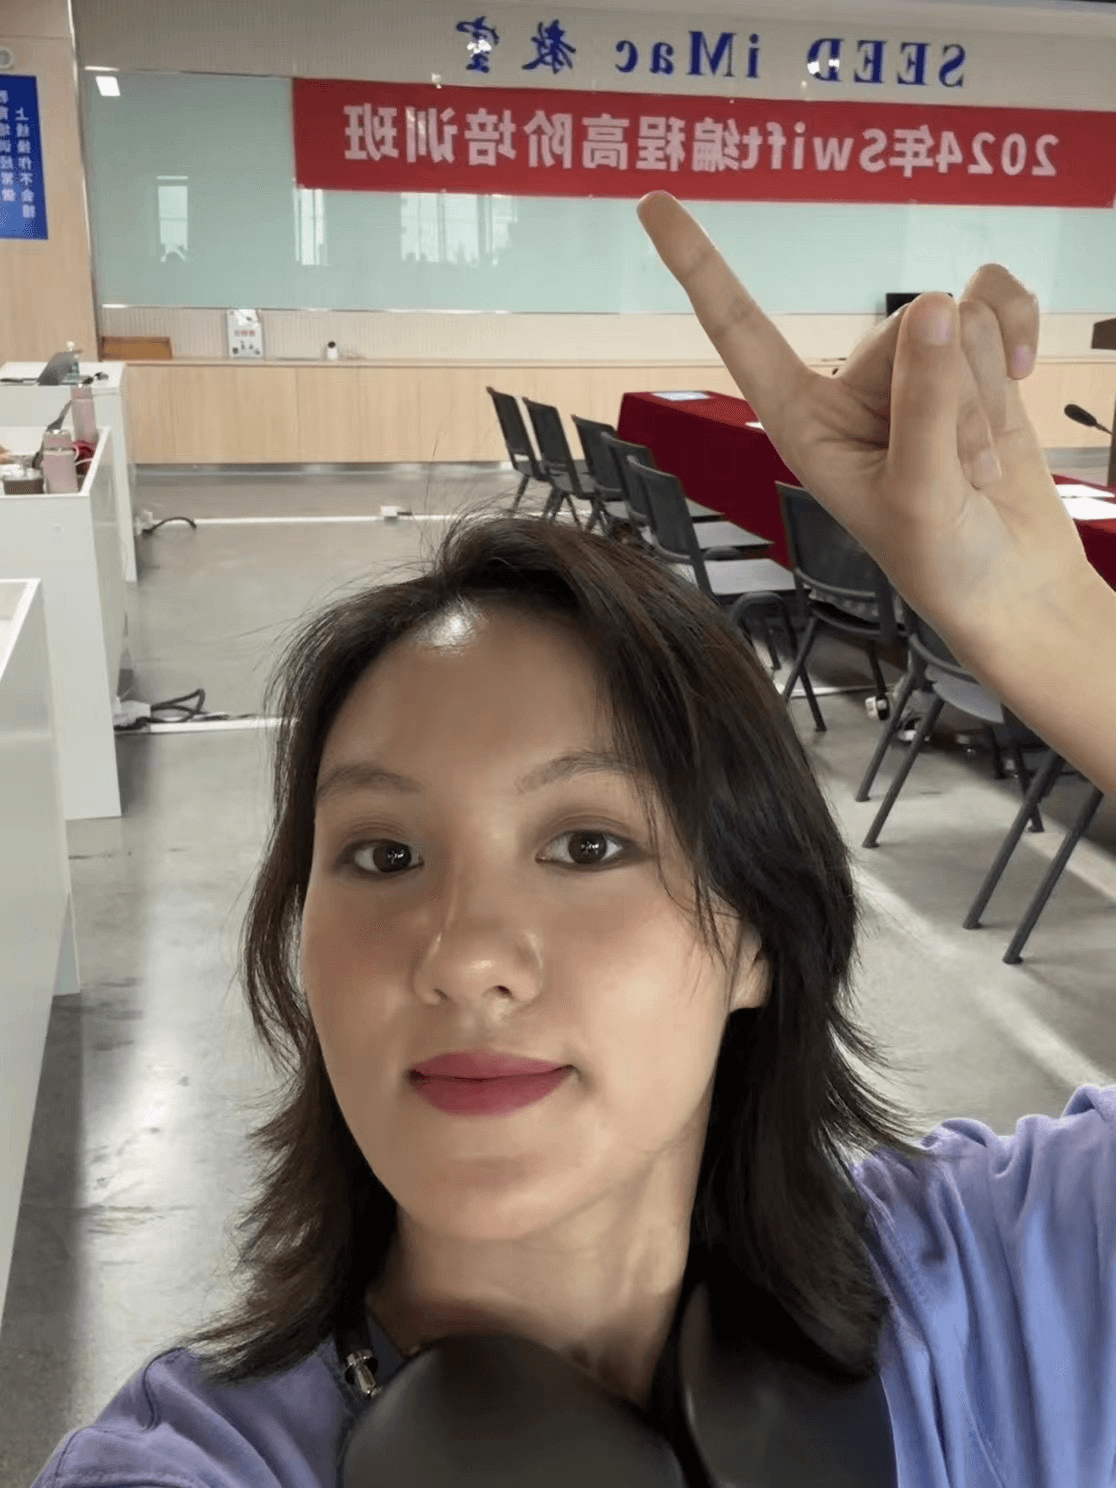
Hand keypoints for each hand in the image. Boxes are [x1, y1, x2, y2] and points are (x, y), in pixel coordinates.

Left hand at [635, 191, 1095, 661]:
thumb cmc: (942, 556)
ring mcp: (911, 365)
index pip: (740, 327)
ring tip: (977, 466)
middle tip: (960, 474)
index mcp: (800, 418)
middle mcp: (849, 384)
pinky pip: (997, 294)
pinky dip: (1022, 332)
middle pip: (904, 325)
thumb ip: (922, 406)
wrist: (1008, 578)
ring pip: (959, 317)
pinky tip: (1024, 378)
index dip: (698, 264)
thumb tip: (935, 306)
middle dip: (952, 398)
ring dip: (986, 396)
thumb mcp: (920, 496)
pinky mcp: (969, 353)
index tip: (651, 203)